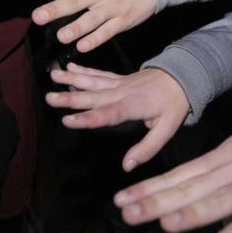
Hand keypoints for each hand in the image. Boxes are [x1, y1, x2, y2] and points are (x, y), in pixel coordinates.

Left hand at [20, 0, 156, 51]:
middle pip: (74, 1)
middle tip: (37, 16)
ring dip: (75, 29)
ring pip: (91, 20)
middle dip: (55, 9)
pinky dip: (94, 40)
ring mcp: (111, 8)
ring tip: (61, 36)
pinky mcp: (122, 21)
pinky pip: (106, 32)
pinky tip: (82, 47)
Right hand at [46, 65, 188, 171]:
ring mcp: (119, 84)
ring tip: (53, 76)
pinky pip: (99, 74)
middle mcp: (122, 93)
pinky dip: (84, 70)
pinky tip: (69, 67)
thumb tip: (127, 165)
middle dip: (70, 98)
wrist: (182, 76)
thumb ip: (147, 148)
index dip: (87, 118)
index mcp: (133, 106)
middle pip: (93, 97)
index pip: (107, 114)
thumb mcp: (167, 129)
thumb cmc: (174, 104)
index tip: (68, 120)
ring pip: (93, 82)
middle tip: (49, 98)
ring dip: (72, 79)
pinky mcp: (119, 79)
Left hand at [114, 125, 231, 232]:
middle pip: (188, 189)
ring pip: (217, 200)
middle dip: (157, 201)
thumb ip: (197, 177)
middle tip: (128, 212)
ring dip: (193, 212)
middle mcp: (225, 173)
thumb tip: (161, 198)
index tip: (120, 200)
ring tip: (167, 222)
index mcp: (212, 163)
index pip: (175, 177)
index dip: (148, 188)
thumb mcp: (223, 157)